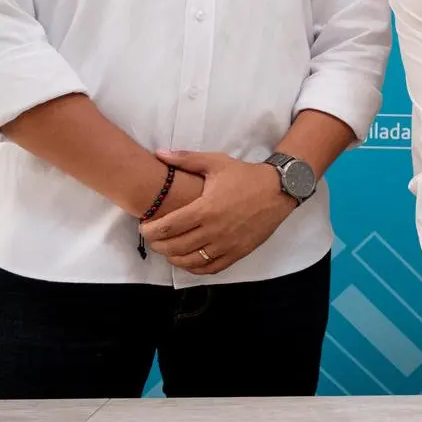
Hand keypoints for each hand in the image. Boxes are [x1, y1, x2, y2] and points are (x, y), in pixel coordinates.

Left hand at [136, 150, 296, 274]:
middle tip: (152, 238)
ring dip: (173, 257)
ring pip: (191, 261)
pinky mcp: (238, 253)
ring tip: (167, 249)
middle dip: (157, 245)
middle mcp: (214, 230)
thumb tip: (158, 153)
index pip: (168, 227)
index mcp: (205, 209)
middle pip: (175, 246)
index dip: (150, 230)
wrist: (278, 190)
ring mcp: (227, 244)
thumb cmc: (245, 175)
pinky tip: (187, 261)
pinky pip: (211, 268)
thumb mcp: (215, 162)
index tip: (143, 227)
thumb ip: (185, 159)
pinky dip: (194, 268)